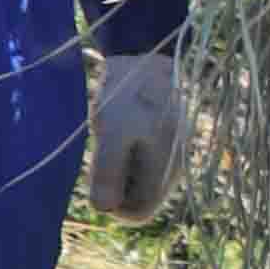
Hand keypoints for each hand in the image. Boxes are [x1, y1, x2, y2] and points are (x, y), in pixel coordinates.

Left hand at [84, 51, 190, 221]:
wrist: (149, 54)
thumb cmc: (130, 93)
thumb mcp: (113, 130)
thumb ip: (109, 171)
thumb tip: (103, 209)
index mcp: (165, 169)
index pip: (138, 214)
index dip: (112, 208)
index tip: (96, 185)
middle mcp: (174, 167)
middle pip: (137, 198)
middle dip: (114, 185)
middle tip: (100, 155)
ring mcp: (171, 154)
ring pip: (138, 180)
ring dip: (119, 168)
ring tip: (110, 138)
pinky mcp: (165, 140)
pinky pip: (141, 162)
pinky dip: (125, 153)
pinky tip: (118, 129)